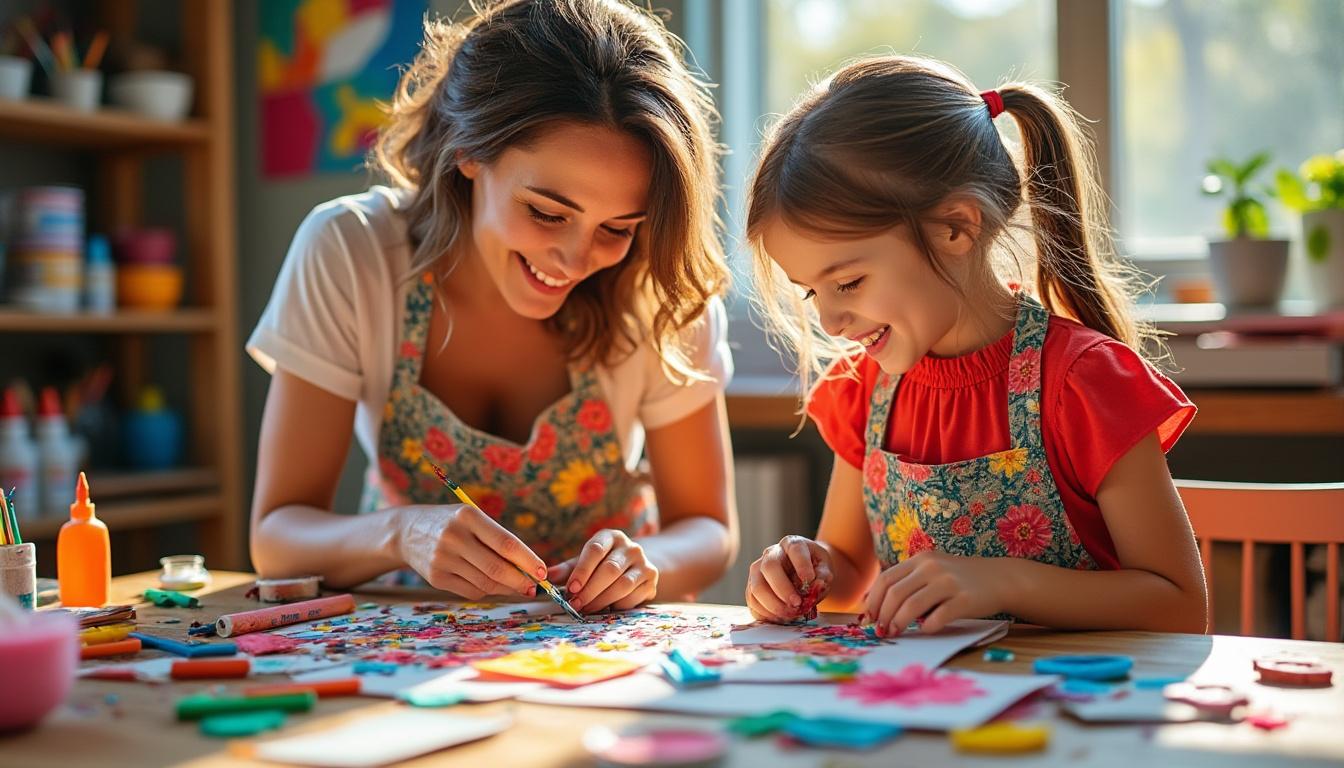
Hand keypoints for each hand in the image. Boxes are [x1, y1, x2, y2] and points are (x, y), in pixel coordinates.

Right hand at [398, 504, 545, 598]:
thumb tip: (529, 570)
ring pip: (486, 584)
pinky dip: (487, 591)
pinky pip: (471, 592)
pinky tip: (493, 585)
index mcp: (468, 516)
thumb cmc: (452, 523)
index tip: (543, 571)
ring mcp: (442, 559)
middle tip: (534, 587)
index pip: (506, 543)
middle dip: (521, 581)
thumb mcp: (473, 518)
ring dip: (507, 589)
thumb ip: (498, 540)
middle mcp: (453, 536)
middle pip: (497, 568)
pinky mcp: (436, 578)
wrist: (407, 531)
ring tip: (518, 587)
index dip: (528, 560)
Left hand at [547, 529, 657, 611]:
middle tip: (575, 604)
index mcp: (610, 537)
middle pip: (609, 570)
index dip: (582, 570)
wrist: (635, 566)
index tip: (570, 588)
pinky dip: (617, 605)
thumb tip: (547, 576)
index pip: (595, 549)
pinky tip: (606, 608)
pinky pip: (633, 597)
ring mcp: (644, 563)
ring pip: (622, 585)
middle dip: (590, 590)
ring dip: (602, 600)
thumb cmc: (603, 564)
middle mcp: (630, 547)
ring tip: (587, 609)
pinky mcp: (651, 579)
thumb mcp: (586, 562)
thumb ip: (568, 569)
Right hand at [746, 535, 832, 622]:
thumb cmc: (814, 569)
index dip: (801, 564)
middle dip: (782, 589)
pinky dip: (766, 613)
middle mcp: (771, 554)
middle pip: (769, 567)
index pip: (794, 549)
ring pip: (756, 587)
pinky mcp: (752, 587)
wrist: (803, 573)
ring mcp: (758, 570)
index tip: (810, 579)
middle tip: (797, 604)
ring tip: (790, 614)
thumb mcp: (825, 568)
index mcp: (791, 544)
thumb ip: (824, 575)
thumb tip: (817, 584)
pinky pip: (752, 601)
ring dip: (773, 605)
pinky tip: (780, 617)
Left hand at [863, 551, 1005, 635]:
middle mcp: (932, 568)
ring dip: (899, 623)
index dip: (873, 600)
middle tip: (882, 630)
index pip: (885, 579)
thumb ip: (909, 582)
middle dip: (883, 615)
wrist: (1000, 578)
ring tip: (896, 633)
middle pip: (895, 593)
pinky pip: (938, 617)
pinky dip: (926, 627)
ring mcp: (949, 582)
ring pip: (911, 605)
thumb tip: (875, 605)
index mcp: (920, 560)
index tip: (869, 617)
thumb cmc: (960, 579)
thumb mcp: (932, 571)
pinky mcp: (965, 600)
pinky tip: (925, 630)